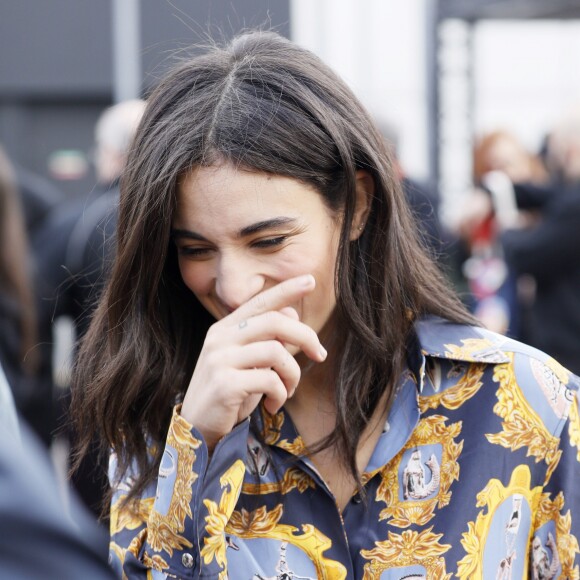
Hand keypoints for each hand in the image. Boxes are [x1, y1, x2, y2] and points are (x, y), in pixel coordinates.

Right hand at [180, 274, 326, 449]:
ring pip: (276, 352)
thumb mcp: (247, 363)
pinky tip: (273, 405)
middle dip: (305, 336)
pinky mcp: (225, 384)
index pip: (259, 301)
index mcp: (225, 329)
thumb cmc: (228, 393)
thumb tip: (293, 312)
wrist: (196, 428)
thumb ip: (266, 338)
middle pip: (274, 322)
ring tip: (288, 390)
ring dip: (293, 374)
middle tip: (320, 354)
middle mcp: (220, 338)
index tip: (310, 280)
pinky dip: (281, 394)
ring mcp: (220, 360)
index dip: (286, 289)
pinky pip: (270, 380)